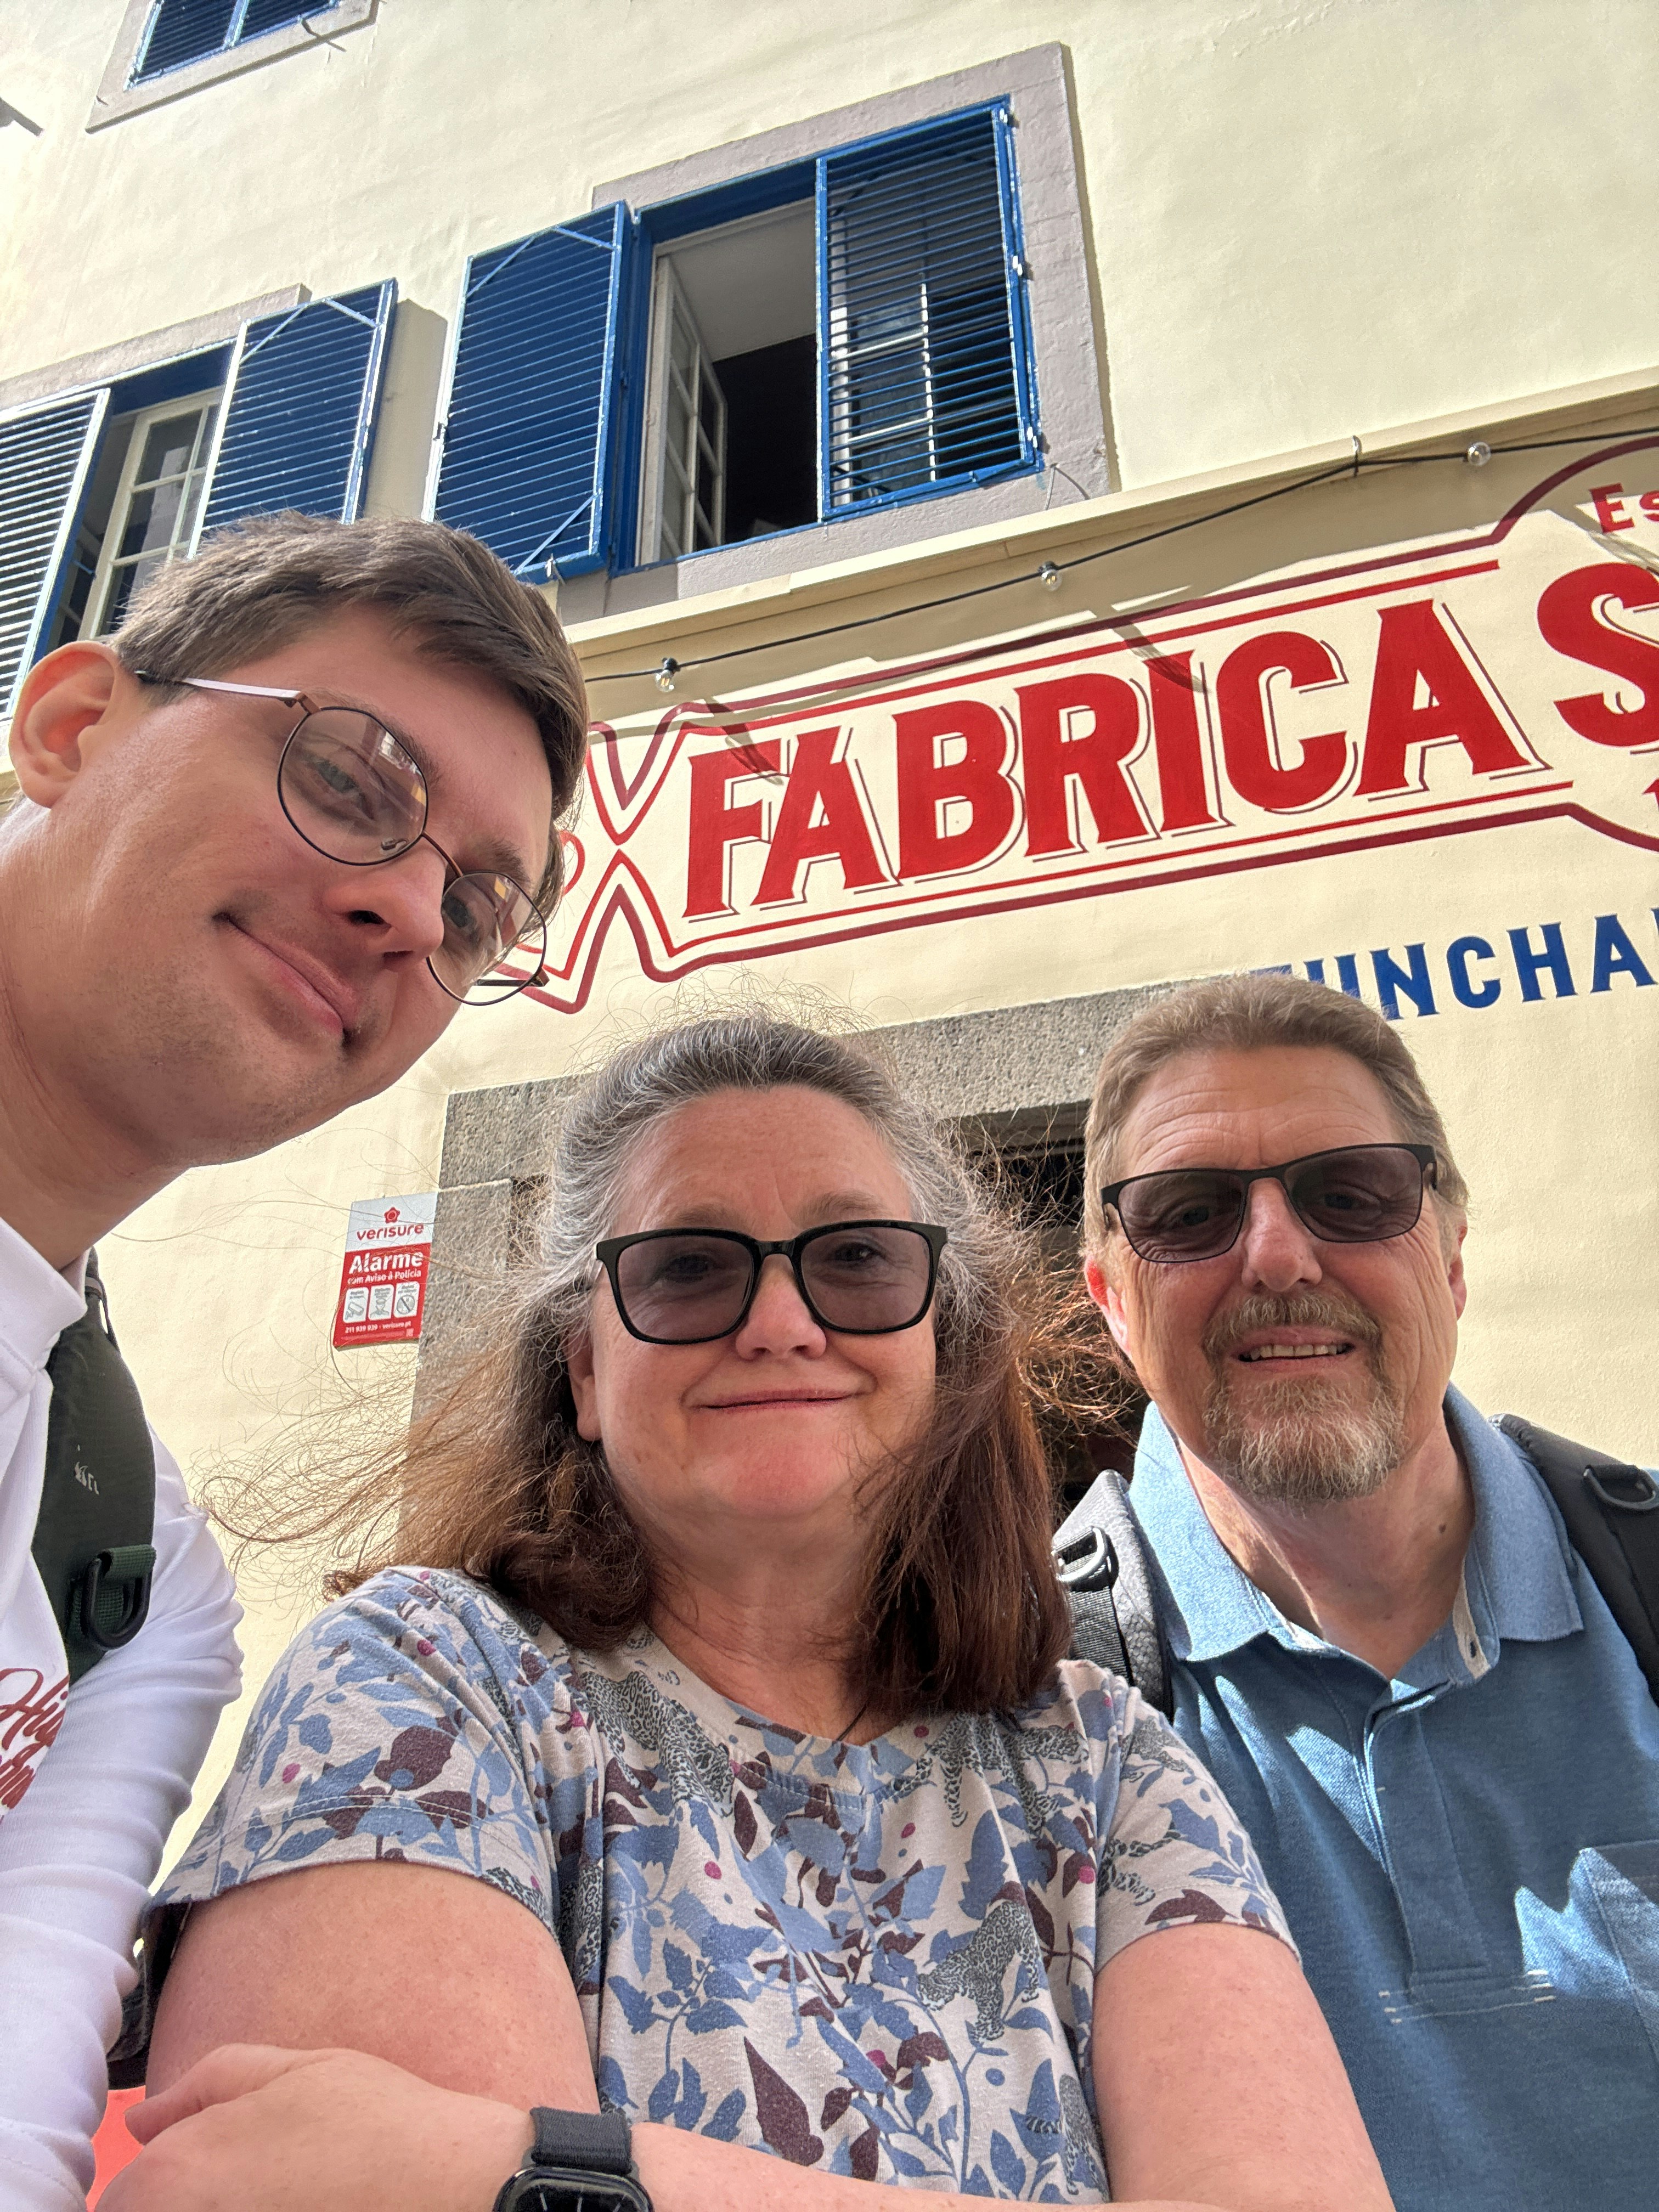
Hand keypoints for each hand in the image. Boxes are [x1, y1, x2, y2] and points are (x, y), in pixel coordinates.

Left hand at [103, 2043, 534, 2211]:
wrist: (457, 2193)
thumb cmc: (381, 2127)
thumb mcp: (298, 2070)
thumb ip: (209, 2082)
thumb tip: (145, 2119)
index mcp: (179, 2171)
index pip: (121, 2196)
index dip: (154, 2183)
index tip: (204, 2172)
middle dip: (184, 2198)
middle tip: (256, 2184)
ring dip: (218, 2209)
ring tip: (283, 2195)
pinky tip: (298, 2209)